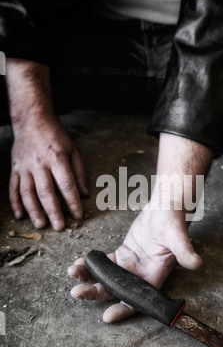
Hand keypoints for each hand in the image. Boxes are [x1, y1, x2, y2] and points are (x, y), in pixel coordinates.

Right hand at [10, 115, 87, 229]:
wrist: (31, 120)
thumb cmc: (55, 135)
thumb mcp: (73, 149)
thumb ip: (79, 172)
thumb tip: (84, 193)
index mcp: (56, 158)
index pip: (66, 184)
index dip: (73, 202)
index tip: (78, 215)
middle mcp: (39, 164)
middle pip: (46, 191)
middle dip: (53, 211)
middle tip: (59, 227)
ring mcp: (25, 167)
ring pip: (28, 192)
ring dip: (34, 210)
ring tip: (40, 224)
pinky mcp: (15, 168)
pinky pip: (13, 188)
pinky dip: (15, 203)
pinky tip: (20, 215)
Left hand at [68, 205, 201, 322]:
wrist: (166, 205)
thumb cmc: (174, 220)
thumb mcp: (178, 236)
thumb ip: (184, 251)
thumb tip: (196, 263)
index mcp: (155, 276)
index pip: (139, 300)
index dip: (124, 310)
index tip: (107, 316)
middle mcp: (141, 275)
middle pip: (116, 291)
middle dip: (96, 293)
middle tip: (77, 292)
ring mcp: (131, 266)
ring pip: (107, 278)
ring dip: (89, 278)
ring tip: (73, 272)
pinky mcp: (123, 254)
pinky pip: (105, 264)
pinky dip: (92, 265)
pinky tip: (79, 262)